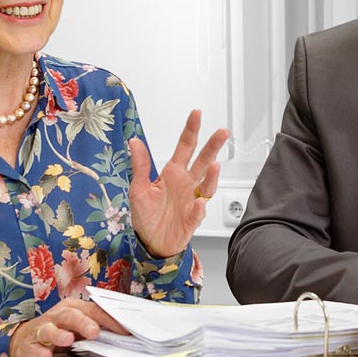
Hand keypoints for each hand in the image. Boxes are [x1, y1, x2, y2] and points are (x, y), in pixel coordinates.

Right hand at [8, 298, 125, 356]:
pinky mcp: (30, 345)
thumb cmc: (59, 330)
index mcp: (73, 308)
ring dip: (59, 335)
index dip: (109, 321)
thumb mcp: (78, 326)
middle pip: (71, 316)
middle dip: (83, 323)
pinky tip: (46, 356)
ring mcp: (43, 329)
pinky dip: (40, 352)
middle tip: (94, 332)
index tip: (124, 331)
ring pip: (50, 330)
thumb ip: (97, 326)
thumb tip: (124, 333)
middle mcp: (58, 316)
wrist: (25, 339)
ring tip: (68, 340)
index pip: (94, 311)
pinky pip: (34, 348)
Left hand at [128, 110, 229, 258]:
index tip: (197, 114)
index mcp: (173, 173)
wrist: (151, 242)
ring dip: (211, 176)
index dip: (191, 130)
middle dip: (213, 146)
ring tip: (213, 166)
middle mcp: (186, 183)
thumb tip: (134, 141)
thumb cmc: (146, 215)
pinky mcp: (192, 218)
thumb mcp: (138, 188)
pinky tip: (199, 203)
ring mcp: (192, 200)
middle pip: (203, 160)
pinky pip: (198, 212)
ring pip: (207, 184)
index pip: (185, 146)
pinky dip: (199, 208)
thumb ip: (140, 165)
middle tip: (222, 132)